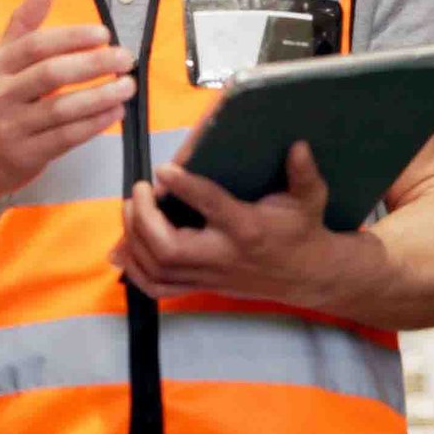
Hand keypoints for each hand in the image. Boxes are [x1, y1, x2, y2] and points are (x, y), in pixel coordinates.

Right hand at [0, 0, 136, 205]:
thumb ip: (22, 27)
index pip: (36, 46)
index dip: (72, 38)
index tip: (104, 34)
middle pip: (52, 74)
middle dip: (93, 64)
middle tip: (124, 58)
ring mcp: (12, 129)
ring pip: (63, 109)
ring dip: (101, 96)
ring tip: (127, 86)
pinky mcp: (26, 156)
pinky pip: (66, 137)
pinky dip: (94, 124)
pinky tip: (114, 112)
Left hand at [111, 142, 354, 306]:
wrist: (307, 276)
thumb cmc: (302, 230)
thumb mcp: (309, 199)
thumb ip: (303, 174)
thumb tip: (298, 145)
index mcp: (247, 228)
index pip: (212, 207)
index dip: (185, 187)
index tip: (163, 169)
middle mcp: (223, 256)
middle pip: (170, 249)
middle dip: (144, 219)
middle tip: (139, 191)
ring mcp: (209, 276)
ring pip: (158, 269)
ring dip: (134, 240)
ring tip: (129, 209)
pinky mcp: (202, 287)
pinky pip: (159, 288)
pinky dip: (135, 270)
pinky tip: (125, 247)